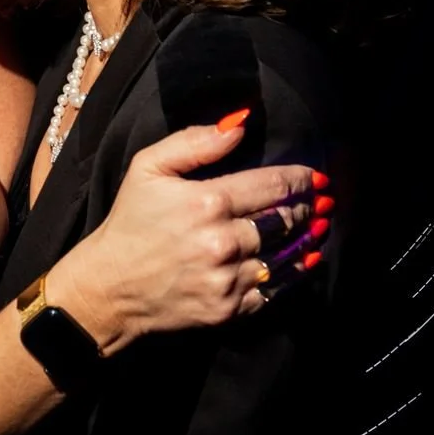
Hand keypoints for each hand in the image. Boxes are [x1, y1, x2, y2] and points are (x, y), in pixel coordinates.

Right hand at [49, 112, 329, 353]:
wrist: (109, 287)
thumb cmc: (129, 222)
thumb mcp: (148, 167)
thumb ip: (195, 142)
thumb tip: (239, 125)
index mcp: (207, 201)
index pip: (272, 186)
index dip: (301, 179)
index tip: (317, 177)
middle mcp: (222, 241)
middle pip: (284, 220)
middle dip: (308, 208)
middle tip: (323, 202)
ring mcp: (227, 279)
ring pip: (285, 257)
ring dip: (306, 240)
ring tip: (320, 229)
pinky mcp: (228, 309)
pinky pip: (273, 291)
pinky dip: (292, 276)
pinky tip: (302, 263)